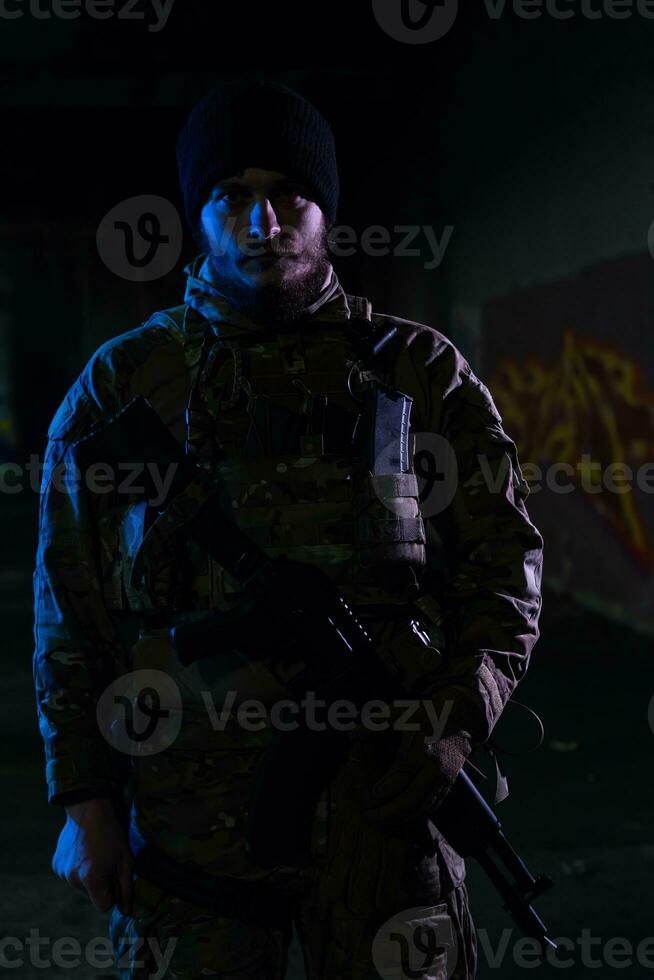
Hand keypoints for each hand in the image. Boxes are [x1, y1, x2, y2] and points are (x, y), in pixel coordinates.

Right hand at [52, 798, 133, 914]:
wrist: (89, 810)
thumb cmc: (112, 835)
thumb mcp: (126, 861)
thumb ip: (126, 889)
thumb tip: (126, 911)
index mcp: (91, 880)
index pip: (104, 906)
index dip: (113, 893)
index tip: (116, 877)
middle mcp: (72, 880)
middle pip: (92, 895)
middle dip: (101, 884)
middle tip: (107, 861)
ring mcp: (61, 872)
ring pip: (80, 885)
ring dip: (89, 876)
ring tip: (95, 854)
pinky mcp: (55, 864)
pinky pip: (70, 874)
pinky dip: (77, 868)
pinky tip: (84, 851)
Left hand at [358, 713, 471, 827]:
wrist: (460, 714)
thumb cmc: (425, 712)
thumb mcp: (398, 712)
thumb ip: (374, 724)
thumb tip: (351, 736)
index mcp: (421, 750)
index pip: (397, 779)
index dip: (379, 792)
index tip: (362, 797)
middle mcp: (435, 768)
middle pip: (409, 800)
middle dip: (385, 813)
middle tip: (367, 815)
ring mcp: (444, 779)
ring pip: (421, 809)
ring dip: (399, 819)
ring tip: (379, 820)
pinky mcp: (449, 784)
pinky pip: (431, 807)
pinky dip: (414, 815)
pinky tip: (399, 816)